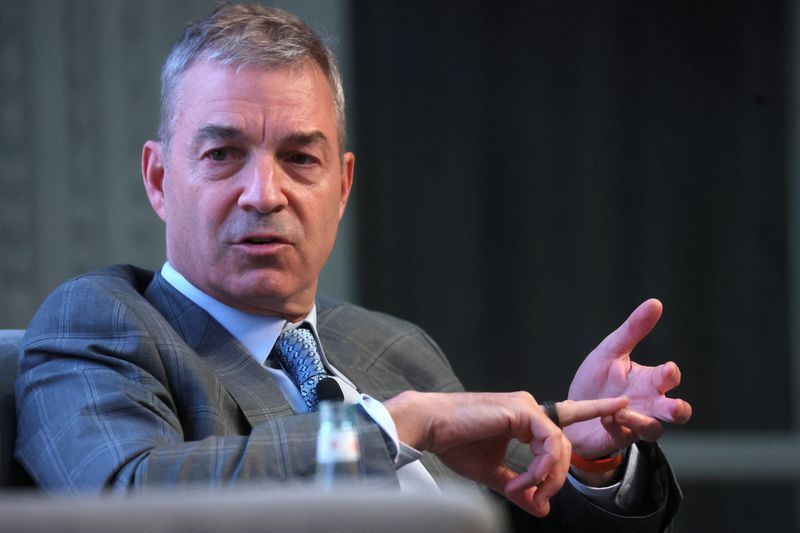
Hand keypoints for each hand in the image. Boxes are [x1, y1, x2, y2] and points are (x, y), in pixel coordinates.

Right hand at [385, 391, 627, 516]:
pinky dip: (541, 467)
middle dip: (557, 479)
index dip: (594, 410)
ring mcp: (526, 406)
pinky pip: (549, 442)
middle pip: (565, 446)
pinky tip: (524, 480)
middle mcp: (529, 408)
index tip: (621, 406)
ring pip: (560, 445)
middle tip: (535, 499)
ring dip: (547, 476)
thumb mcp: (492, 474)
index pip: (565, 417)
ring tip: (523, 490)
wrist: (431, 427)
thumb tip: (540, 508)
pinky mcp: (522, 409)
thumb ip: (519, 487)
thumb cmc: (455, 444)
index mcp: (523, 418)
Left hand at [564, 299, 691, 462]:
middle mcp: (648, 403)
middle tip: (672, 406)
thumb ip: (633, 330)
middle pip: (677, 411)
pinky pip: (623, 435)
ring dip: (642, 421)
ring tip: (622, 411)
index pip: (670, 378)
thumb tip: (655, 303)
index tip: (667, 369)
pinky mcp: (619, 437)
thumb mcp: (610, 352)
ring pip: (655, 430)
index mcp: (648, 381)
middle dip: (677, 409)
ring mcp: (635, 423)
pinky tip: (604, 417)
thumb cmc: (596, 382)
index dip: (671, 374)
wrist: (571, 412)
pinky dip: (614, 425)